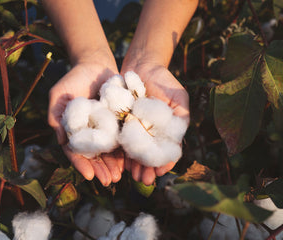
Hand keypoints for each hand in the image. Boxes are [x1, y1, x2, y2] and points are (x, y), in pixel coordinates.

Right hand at [48, 60, 123, 185]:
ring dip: (113, 165)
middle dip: (100, 169)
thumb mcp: (59, 94)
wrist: (95, 64)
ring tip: (119, 176)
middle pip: (94, 156)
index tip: (88, 175)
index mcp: (73, 130)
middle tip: (109, 181)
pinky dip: (124, 151)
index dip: (81, 164)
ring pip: (109, 151)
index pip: (76, 151)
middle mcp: (89, 132)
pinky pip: (121, 138)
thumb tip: (60, 140)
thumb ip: (56, 115)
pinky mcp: (118, 122)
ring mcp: (104, 128)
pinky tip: (129, 161)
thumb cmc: (73, 78)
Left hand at [121, 63, 189, 185]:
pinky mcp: (120, 123)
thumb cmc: (164, 81)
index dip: (163, 163)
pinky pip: (121, 140)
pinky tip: (122, 162)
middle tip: (144, 180)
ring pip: (135, 151)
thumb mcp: (178, 97)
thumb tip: (178, 141)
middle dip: (147, 168)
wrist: (141, 65)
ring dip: (135, 165)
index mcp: (165, 130)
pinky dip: (122, 152)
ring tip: (133, 176)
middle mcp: (150, 132)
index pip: (165, 151)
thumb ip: (181, 117)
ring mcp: (135, 129)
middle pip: (149, 155)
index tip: (160, 172)